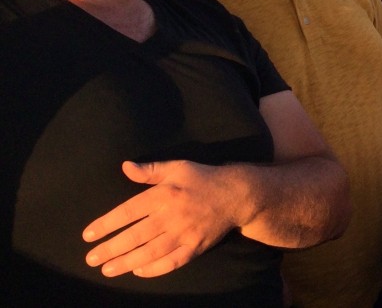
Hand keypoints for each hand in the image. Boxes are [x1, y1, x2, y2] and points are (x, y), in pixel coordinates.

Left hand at [82, 160, 239, 277]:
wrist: (237, 194)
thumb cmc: (202, 179)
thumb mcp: (177, 167)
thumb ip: (150, 170)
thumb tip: (124, 166)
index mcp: (166, 194)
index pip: (129, 211)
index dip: (106, 224)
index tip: (88, 235)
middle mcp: (173, 215)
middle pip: (136, 236)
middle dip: (111, 249)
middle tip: (91, 259)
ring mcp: (185, 233)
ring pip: (151, 252)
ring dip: (127, 263)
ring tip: (107, 269)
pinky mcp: (196, 247)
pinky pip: (172, 262)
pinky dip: (154, 269)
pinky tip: (139, 272)